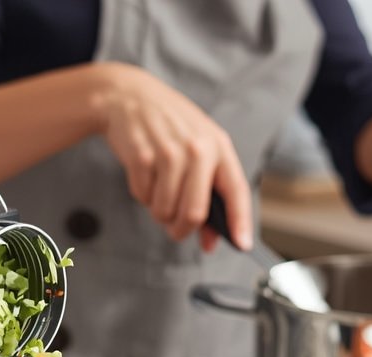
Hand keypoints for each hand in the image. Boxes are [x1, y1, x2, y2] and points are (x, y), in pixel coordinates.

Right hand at [92, 62, 253, 250]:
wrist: (129, 96)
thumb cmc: (169, 128)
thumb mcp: (197, 149)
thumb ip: (207, 193)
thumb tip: (209, 242)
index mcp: (218, 146)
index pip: (236, 189)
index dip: (240, 220)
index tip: (242, 244)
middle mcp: (197, 148)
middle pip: (194, 212)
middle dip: (182, 230)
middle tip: (175, 231)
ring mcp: (168, 152)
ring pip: (165, 210)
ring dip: (159, 212)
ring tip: (157, 191)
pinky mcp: (141, 156)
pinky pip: (143, 197)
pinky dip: (142, 195)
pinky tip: (144, 174)